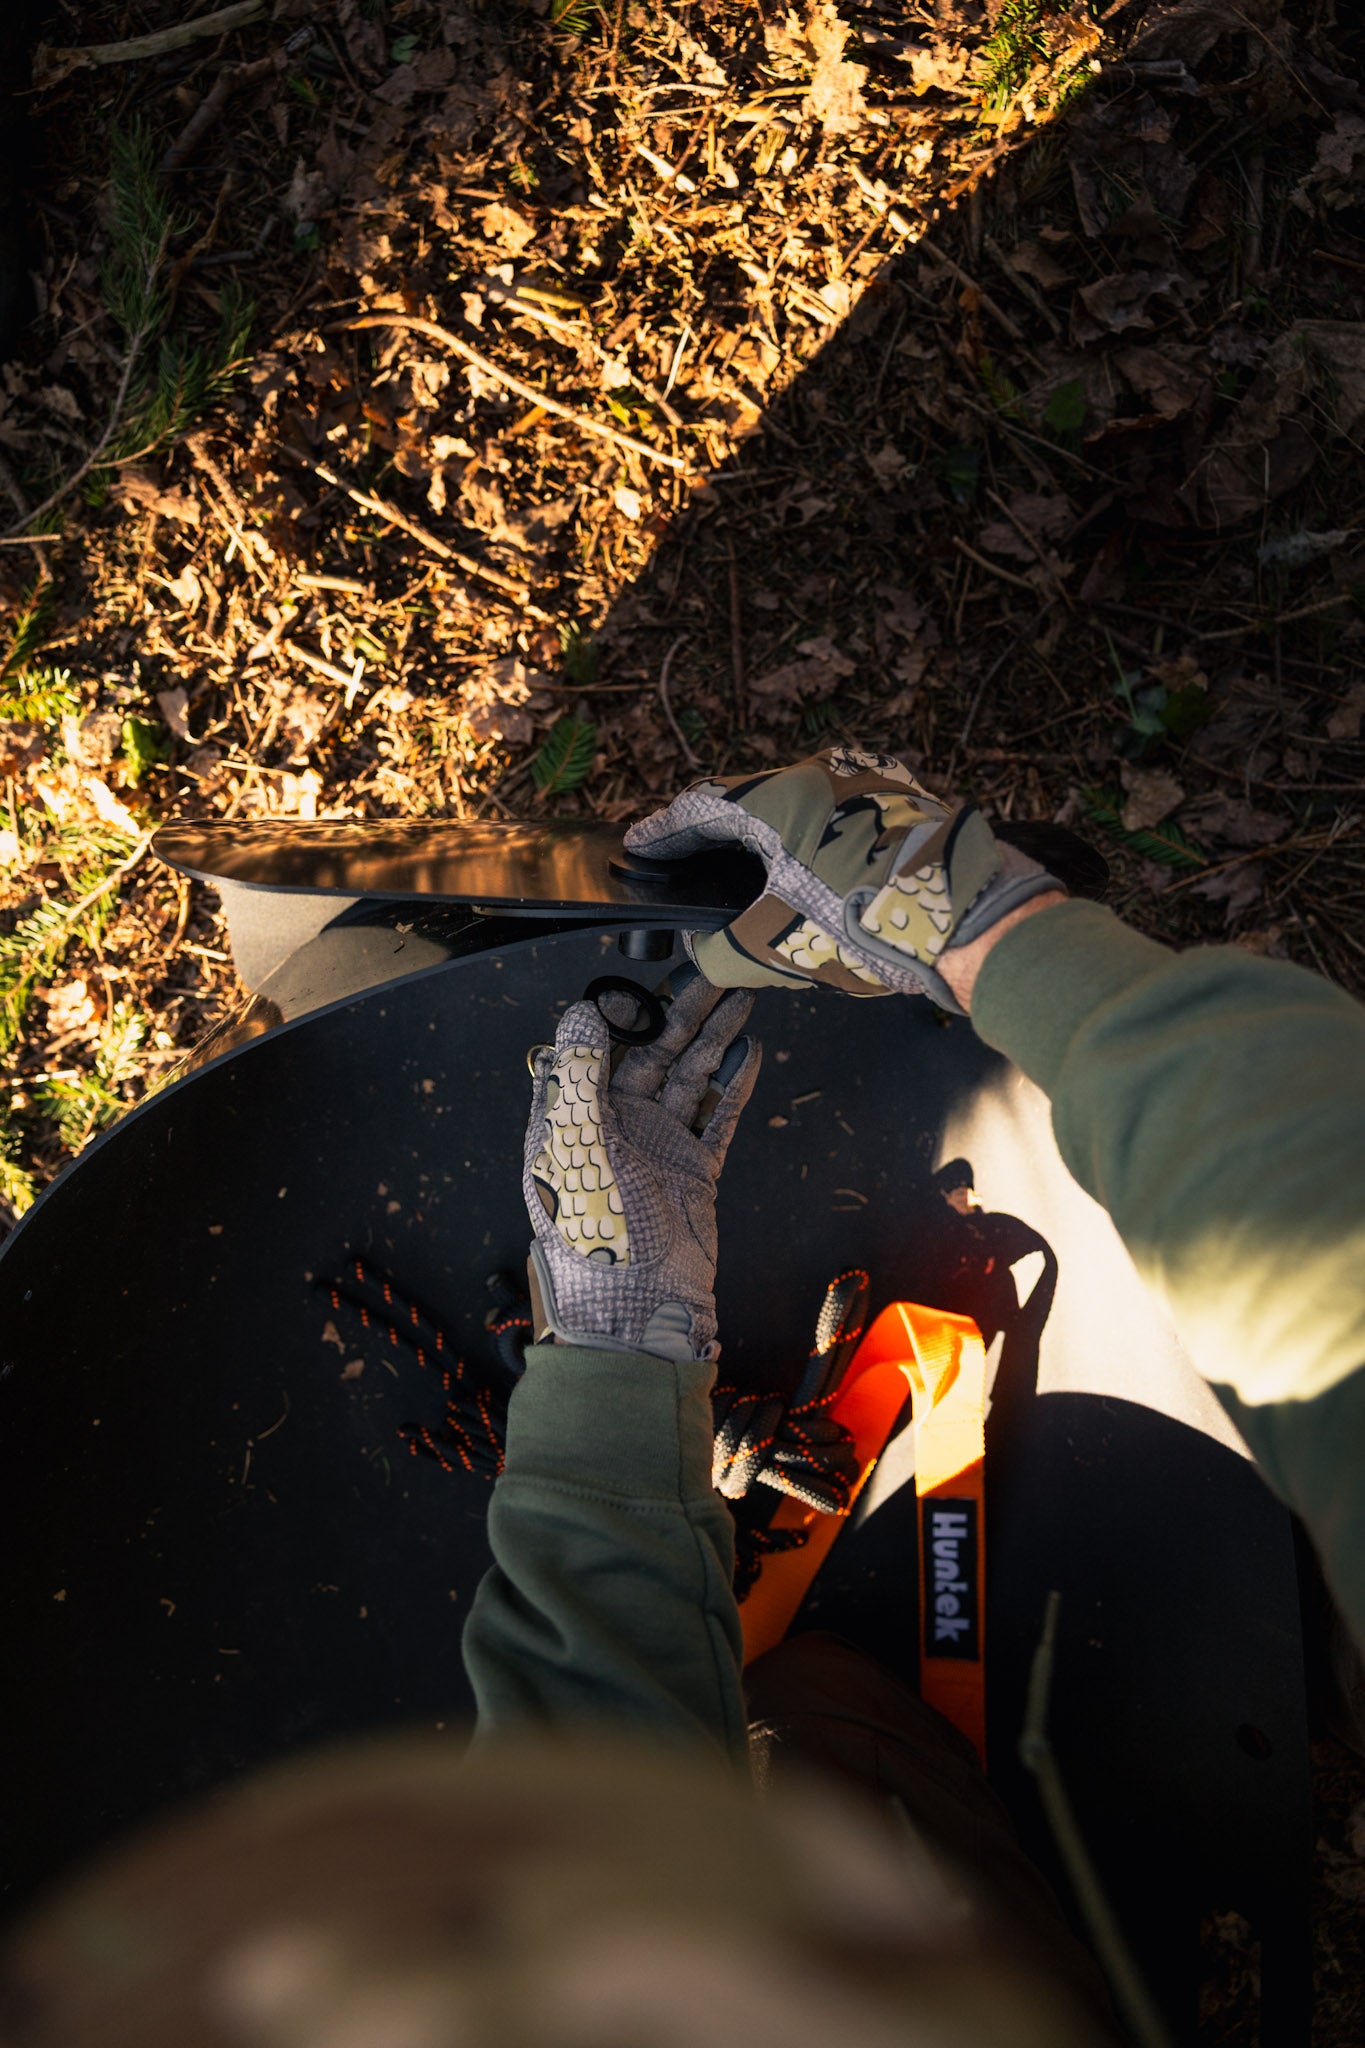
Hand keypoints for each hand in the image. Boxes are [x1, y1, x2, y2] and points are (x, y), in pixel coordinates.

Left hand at [524, 972, 760, 1360]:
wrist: (638, 1311)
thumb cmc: (594, 1239)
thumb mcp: (578, 1148)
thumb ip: (580, 1076)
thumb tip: (580, 1010)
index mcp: (572, 1118)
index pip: (596, 1048)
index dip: (622, 1011)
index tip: (646, 977)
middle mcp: (615, 1125)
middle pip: (652, 1054)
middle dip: (681, 1014)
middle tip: (711, 972)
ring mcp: (657, 1146)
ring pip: (689, 1078)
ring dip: (714, 1039)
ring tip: (739, 999)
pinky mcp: (693, 1170)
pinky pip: (717, 1116)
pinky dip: (734, 1085)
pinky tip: (749, 1052)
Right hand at [624, 747, 1064, 1010]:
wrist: (978, 923)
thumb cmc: (871, 928)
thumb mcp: (777, 951)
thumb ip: (722, 953)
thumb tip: (703, 953)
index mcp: (780, 797)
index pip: (698, 808)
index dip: (661, 833)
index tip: (636, 847)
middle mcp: (823, 774)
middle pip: (747, 801)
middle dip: (713, 835)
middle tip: (686, 863)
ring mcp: (870, 784)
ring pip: (796, 808)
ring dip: (765, 839)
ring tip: (743, 877)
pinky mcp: (905, 805)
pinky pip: (836, 818)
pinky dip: (808, 843)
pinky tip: (808, 880)